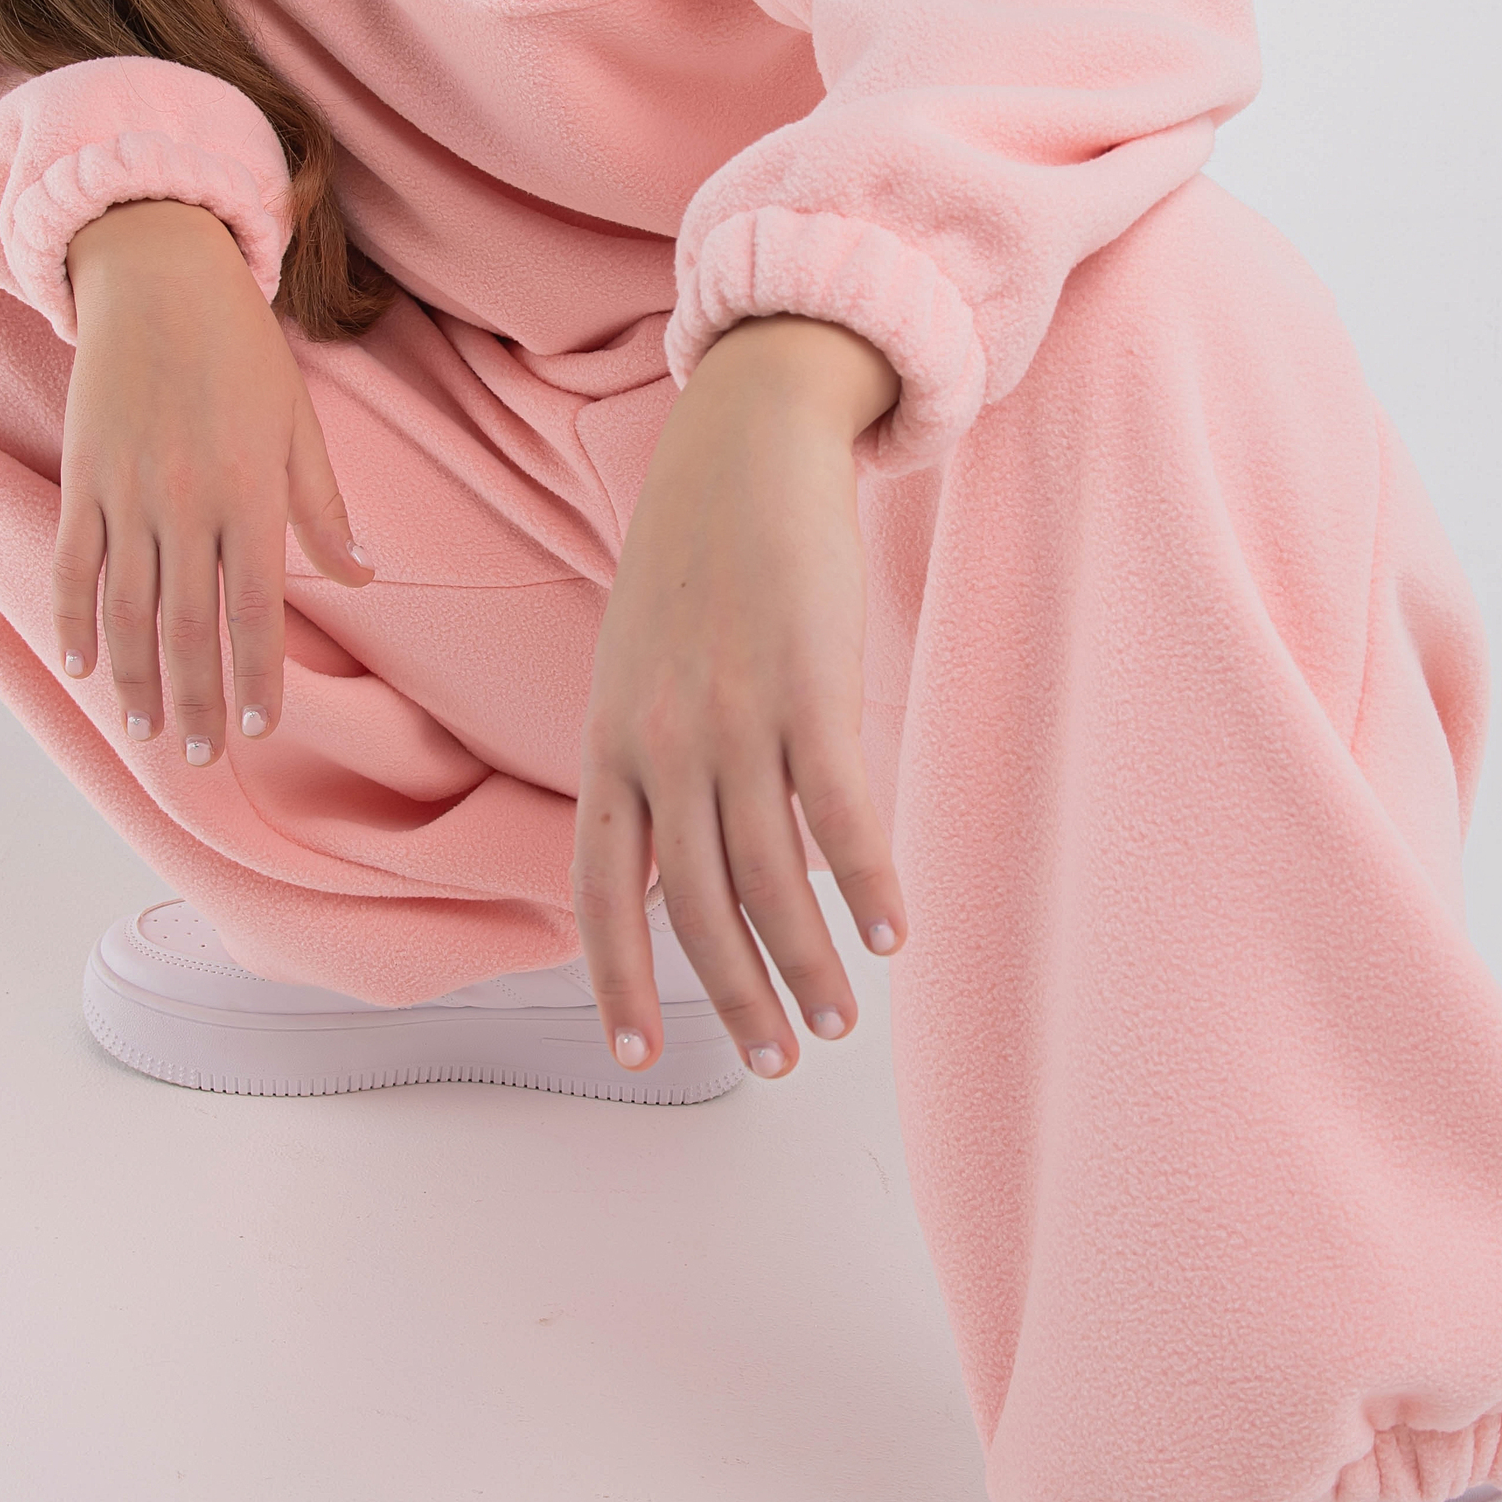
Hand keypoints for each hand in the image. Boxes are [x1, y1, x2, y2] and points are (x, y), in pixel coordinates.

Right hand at [51, 199, 369, 762]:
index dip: (257, 676)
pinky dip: (72, 620)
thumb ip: (322, 507)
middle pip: (191, 626)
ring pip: (129, 610)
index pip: (256, 610)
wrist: (157, 273)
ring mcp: (126, 494)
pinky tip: (79, 665)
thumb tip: (365, 577)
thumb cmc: (240, 348)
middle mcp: (187, 503)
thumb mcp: (298, 422)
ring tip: (144, 729)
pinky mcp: (81, 478)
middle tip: (197, 755)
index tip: (259, 727)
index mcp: (250, 494)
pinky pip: (72, 566)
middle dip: (196, 698)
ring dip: (137, 676)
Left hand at [575, 314, 909, 1076]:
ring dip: (811, 965)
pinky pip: (841, 813)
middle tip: (778, 1058)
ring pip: (772, 878)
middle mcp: (663, 742)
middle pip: (698, 906)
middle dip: (738, 997)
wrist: (744, 443)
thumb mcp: (635, 665)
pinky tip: (898, 933)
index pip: (603, 892)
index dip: (619, 981)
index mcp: (611, 743)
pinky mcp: (809, 684)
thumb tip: (674, 862)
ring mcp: (735, 715)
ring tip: (840, 1020)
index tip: (639, 1056)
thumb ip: (646, 762)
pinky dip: (872, 884)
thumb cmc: (696, 559)